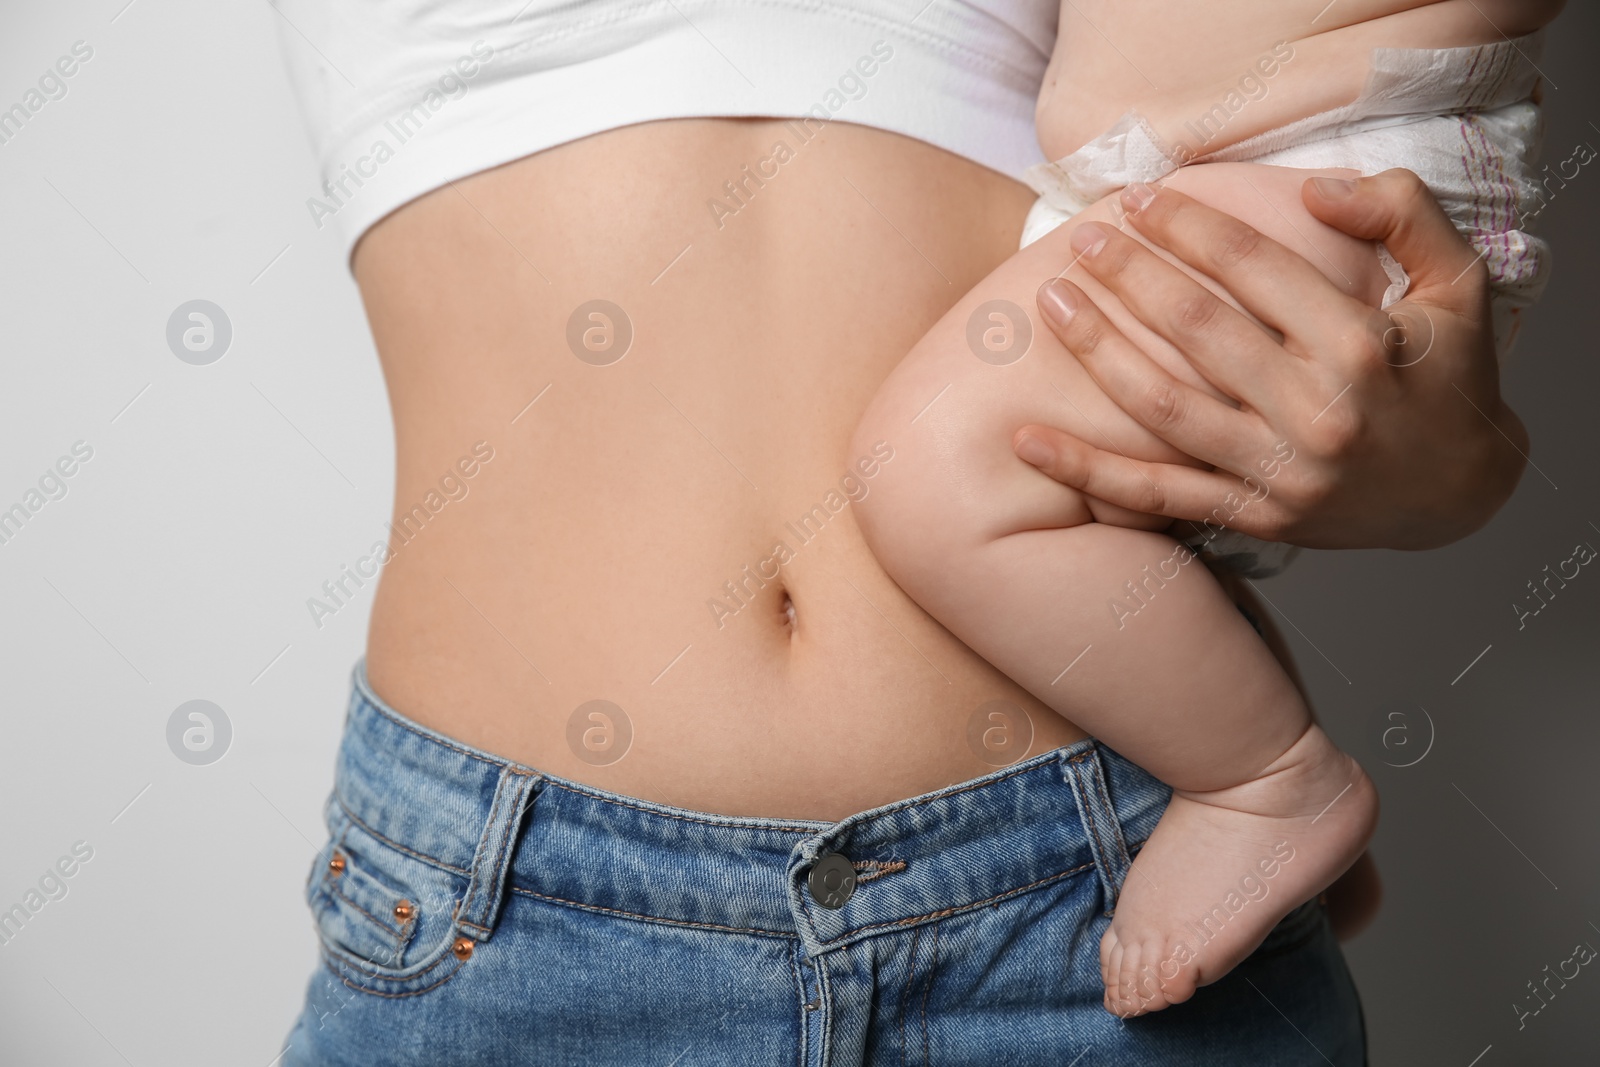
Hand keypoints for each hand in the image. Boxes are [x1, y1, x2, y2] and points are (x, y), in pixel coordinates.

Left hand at [1012, 170, 1528, 550]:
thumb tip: (1315, 191)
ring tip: (1051, 303)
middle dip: (1131, 275)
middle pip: (1199, 330)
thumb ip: (1402, 214)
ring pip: (1166, 407)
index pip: (1256, 269)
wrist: (1461, 494)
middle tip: (1080, 239)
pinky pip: (1156, 493)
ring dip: (1099, 352)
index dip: (1190, 226)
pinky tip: (1027, 439)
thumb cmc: (1450, 377)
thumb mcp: (1460, 281)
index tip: (1137, 198)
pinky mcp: (1253, 516)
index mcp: (1362, 346)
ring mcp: (1280, 472)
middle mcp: (1318, 413)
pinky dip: (1088, 469)